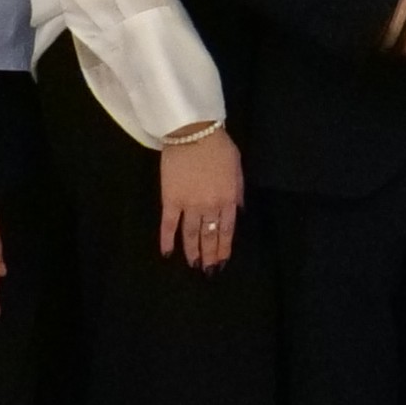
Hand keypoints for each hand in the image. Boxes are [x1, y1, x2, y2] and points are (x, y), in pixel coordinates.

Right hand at [156, 129, 245, 271]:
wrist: (193, 133)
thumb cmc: (218, 147)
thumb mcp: (237, 169)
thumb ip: (237, 192)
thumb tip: (238, 212)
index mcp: (227, 199)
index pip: (227, 230)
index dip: (224, 248)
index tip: (221, 261)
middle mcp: (210, 207)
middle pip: (209, 236)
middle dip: (209, 255)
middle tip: (208, 271)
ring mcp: (189, 205)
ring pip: (191, 234)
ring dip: (192, 251)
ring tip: (193, 265)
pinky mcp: (170, 199)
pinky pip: (169, 224)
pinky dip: (167, 240)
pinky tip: (167, 253)